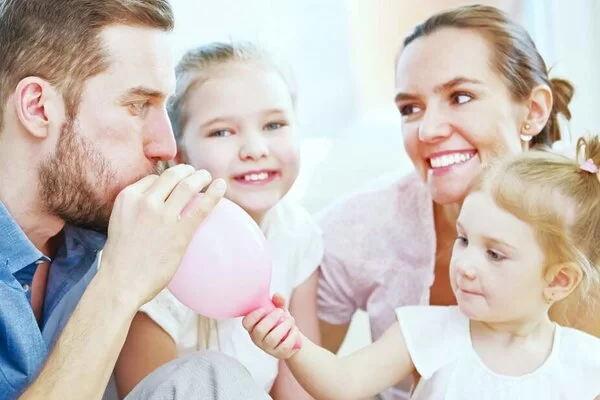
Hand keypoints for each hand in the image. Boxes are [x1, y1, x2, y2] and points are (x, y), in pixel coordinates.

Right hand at [99, 164, 225, 306]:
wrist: (120, 283)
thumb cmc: (120, 260)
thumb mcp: (120, 224)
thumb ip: (135, 211)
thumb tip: (155, 208)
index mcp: (128, 198)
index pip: (152, 179)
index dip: (166, 180)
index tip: (174, 183)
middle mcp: (145, 202)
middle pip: (171, 176)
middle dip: (186, 170)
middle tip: (195, 173)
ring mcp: (163, 216)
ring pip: (187, 185)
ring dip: (201, 177)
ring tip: (208, 177)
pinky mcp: (179, 232)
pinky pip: (201, 208)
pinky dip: (214, 194)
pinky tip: (221, 186)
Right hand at [243, 294, 301, 358]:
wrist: (292, 338)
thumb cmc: (281, 322)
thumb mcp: (279, 310)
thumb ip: (278, 302)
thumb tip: (277, 295)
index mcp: (253, 326)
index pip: (246, 323)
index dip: (254, 315)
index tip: (265, 309)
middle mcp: (257, 338)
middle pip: (259, 330)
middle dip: (272, 318)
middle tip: (281, 312)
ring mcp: (268, 348)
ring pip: (272, 338)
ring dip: (284, 326)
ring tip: (291, 320)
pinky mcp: (279, 353)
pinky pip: (285, 345)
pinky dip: (292, 335)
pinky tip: (295, 329)